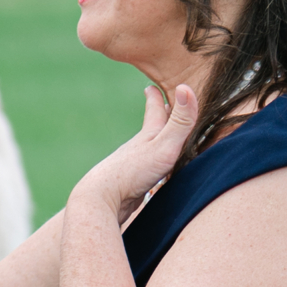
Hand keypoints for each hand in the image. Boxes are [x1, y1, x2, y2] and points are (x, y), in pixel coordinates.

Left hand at [76, 83, 197, 223]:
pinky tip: (152, 174)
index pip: (154, 109)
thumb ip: (179, 122)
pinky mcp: (131, 184)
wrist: (101, 200)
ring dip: (156, 140)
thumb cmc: (133, 172)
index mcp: (148, 134)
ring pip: (148, 148)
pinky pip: (147, 171)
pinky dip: (153, 166)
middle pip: (151, 127)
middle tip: (158, 101)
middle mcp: (139, 147)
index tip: (152, 85)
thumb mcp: (164, 144)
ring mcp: (133, 165)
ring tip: (161, 137)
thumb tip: (185, 86)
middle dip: (157, 114)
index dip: (155, 96)